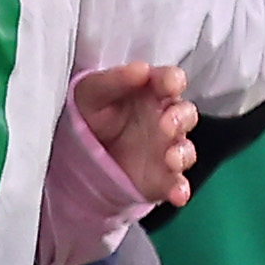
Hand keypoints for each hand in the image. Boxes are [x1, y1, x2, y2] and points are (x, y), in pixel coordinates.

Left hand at [71, 62, 198, 208]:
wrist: (78, 151)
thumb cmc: (92, 110)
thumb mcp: (93, 91)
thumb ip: (115, 80)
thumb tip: (140, 69)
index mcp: (151, 91)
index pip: (170, 80)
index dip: (173, 80)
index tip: (170, 84)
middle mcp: (166, 118)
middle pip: (186, 114)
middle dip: (181, 118)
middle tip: (165, 125)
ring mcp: (166, 149)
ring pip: (186, 149)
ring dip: (182, 154)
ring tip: (170, 159)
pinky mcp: (162, 177)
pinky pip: (177, 183)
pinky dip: (180, 189)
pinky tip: (177, 194)